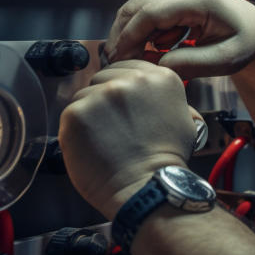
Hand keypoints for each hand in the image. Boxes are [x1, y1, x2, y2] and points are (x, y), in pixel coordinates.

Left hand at [58, 59, 196, 218]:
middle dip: (104, 99)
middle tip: (114, 126)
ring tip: (105, 139)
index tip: (123, 106)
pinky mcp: (78, 112)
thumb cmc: (164, 162)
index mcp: (161, 77)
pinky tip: (92, 146)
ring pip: (84, 95)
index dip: (122, 87)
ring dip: (90, 115)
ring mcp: (104, 94)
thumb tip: (154, 95)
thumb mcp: (183, 120)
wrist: (146, 187)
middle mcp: (133, 80)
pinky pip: (70, 114)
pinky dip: (76, 131)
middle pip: (103, 77)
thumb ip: (165, 99)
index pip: (127, 66)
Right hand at [104, 0, 254, 79]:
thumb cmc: (244, 44)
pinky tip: (151, 47)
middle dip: (123, 35)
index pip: (152, 12)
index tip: (122, 60)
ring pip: (136, 4)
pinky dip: (139, 27)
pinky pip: (144, 7)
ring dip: (129, 31)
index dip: (131, 37)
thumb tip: (159, 64)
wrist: (253, 32)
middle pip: (138, 5)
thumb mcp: (225, 60)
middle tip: (121, 63)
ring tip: (136, 58)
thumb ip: (193, 64)